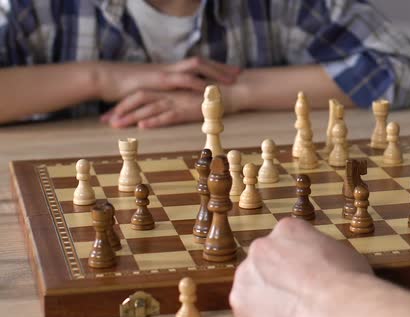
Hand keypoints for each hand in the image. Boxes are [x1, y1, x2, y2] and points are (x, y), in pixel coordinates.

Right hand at [96, 57, 240, 101]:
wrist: (104, 78)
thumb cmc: (123, 85)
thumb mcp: (146, 87)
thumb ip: (160, 89)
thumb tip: (171, 94)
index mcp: (168, 69)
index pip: (196, 65)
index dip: (213, 68)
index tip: (229, 71)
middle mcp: (170, 67)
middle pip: (201, 62)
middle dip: (221, 68)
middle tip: (239, 72)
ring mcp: (165, 72)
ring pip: (196, 68)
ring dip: (214, 73)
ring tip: (231, 80)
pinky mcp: (159, 80)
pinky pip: (182, 80)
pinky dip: (197, 84)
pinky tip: (209, 88)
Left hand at [101, 90, 202, 127]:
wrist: (232, 90)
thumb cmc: (212, 94)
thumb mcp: (188, 95)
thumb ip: (173, 99)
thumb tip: (161, 108)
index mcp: (168, 87)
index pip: (140, 94)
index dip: (123, 105)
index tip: (109, 115)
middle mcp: (170, 92)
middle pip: (139, 98)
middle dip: (121, 110)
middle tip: (106, 121)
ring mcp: (178, 100)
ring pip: (149, 107)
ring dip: (131, 117)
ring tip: (116, 126)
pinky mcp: (188, 109)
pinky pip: (168, 115)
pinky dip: (154, 121)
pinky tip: (142, 126)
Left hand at [229, 217, 373, 316]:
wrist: (338, 310)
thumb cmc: (348, 284)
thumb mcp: (342, 253)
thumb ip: (321, 251)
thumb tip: (322, 260)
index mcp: (289, 229)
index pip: (286, 242)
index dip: (297, 262)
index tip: (304, 275)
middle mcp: (263, 245)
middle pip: (266, 262)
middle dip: (278, 277)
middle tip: (296, 295)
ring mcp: (248, 271)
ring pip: (254, 284)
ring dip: (267, 296)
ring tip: (291, 310)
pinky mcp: (240, 299)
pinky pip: (247, 308)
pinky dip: (261, 316)